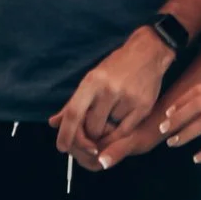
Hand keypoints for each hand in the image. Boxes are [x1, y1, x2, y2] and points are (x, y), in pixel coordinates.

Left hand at [52, 29, 172, 169]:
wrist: (148, 52)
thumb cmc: (115, 67)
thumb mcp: (92, 79)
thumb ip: (73, 104)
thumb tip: (53, 123)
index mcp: (92, 81)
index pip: (73, 113)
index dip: (65, 133)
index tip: (61, 147)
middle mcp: (109, 89)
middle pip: (92, 127)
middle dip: (90, 133)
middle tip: (94, 128)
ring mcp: (127, 98)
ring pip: (109, 130)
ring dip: (108, 128)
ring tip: (113, 112)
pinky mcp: (143, 106)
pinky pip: (125, 131)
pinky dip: (120, 130)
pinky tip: (122, 117)